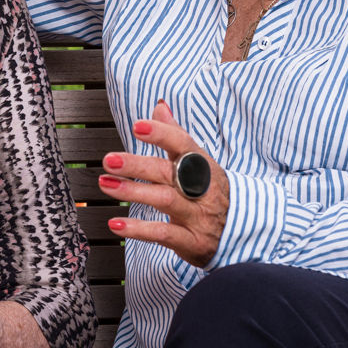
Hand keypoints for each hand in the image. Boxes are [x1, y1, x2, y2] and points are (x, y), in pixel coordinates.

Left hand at [98, 101, 229, 267]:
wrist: (242, 232)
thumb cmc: (210, 191)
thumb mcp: (199, 162)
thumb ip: (176, 135)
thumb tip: (159, 106)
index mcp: (201, 165)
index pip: (183, 144)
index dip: (162, 134)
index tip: (138, 126)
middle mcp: (200, 188)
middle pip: (167, 172)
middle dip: (136, 164)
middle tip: (108, 159)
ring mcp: (196, 215)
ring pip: (164, 200)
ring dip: (133, 192)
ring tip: (105, 184)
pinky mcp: (191, 240)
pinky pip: (164, 233)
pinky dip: (139, 230)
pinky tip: (116, 224)